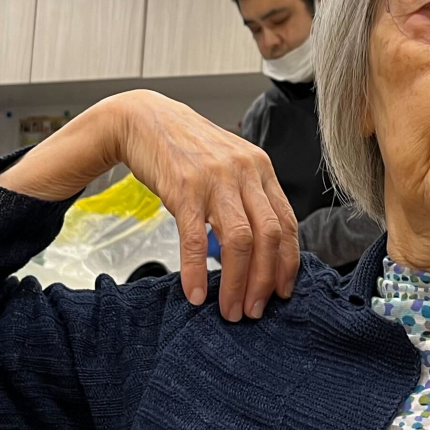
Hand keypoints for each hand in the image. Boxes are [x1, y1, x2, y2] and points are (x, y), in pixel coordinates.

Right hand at [0, 90, 298, 320]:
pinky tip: (196, 293)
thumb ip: (247, 196)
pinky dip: (196, 271)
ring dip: (237, 283)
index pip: (287, 223)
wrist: (142, 118)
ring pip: (239, 241)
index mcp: (260, 169)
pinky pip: (195, 238)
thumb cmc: (186, 148)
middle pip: (269, 237)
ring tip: (230, 310)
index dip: (288, 263)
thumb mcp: (228, 164)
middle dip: (264, 281)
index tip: (282, 292)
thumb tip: (261, 246)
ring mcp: (214, 179)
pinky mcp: (183, 188)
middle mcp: (244, 172)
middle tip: (255, 311)